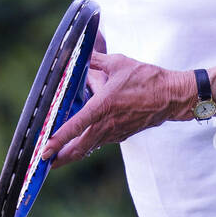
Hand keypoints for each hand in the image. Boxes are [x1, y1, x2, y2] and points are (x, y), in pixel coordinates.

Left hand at [42, 51, 187, 167]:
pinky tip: (81, 143)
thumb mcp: (118, 63)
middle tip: (43, 162)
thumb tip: (81, 54)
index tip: (44, 149)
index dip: (58, 139)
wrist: (172, 96)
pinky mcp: (123, 134)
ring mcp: (116, 132)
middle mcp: (107, 124)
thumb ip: (96, 60)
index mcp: (103, 106)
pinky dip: (88, 145)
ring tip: (57, 158)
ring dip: (72, 153)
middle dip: (60, 157)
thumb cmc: (146, 78)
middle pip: (79, 147)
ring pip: (89, 147)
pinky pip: (101, 142)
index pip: (75, 126)